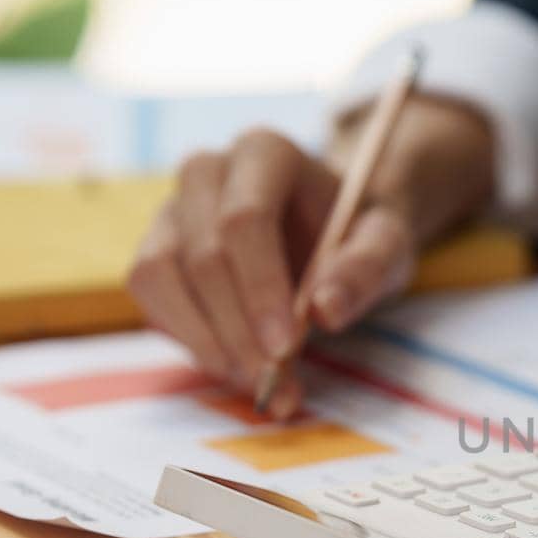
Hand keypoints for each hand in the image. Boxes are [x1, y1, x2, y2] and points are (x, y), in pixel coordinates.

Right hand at [128, 95, 493, 417]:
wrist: (332, 231)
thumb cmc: (358, 233)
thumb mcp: (387, 245)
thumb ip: (366, 269)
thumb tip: (326, 310)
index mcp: (266, 154)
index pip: (245, 220)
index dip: (260, 289)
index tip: (285, 348)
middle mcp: (207, 171)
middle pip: (201, 254)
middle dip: (236, 329)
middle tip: (273, 384)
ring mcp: (172, 208)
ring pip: (159, 275)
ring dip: (204, 340)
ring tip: (254, 383)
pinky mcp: (156, 248)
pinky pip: (150, 296)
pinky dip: (186, 338)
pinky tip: (231, 364)